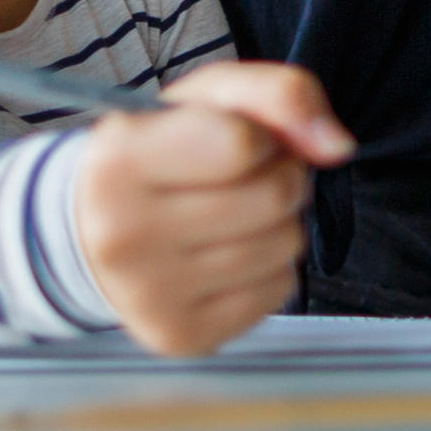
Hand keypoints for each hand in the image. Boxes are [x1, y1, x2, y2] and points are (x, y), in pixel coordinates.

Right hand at [74, 62, 350, 356]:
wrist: (92, 233)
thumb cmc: (161, 155)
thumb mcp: (207, 99)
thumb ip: (280, 94)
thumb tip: (338, 146)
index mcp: (117, 162)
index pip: (241, 144)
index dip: (260, 137)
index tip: (237, 142)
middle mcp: (121, 234)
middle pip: (273, 197)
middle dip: (280, 178)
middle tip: (245, 180)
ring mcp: (149, 295)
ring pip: (284, 245)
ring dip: (279, 223)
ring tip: (235, 216)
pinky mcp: (181, 336)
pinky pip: (279, 289)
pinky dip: (270, 267)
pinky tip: (227, 255)